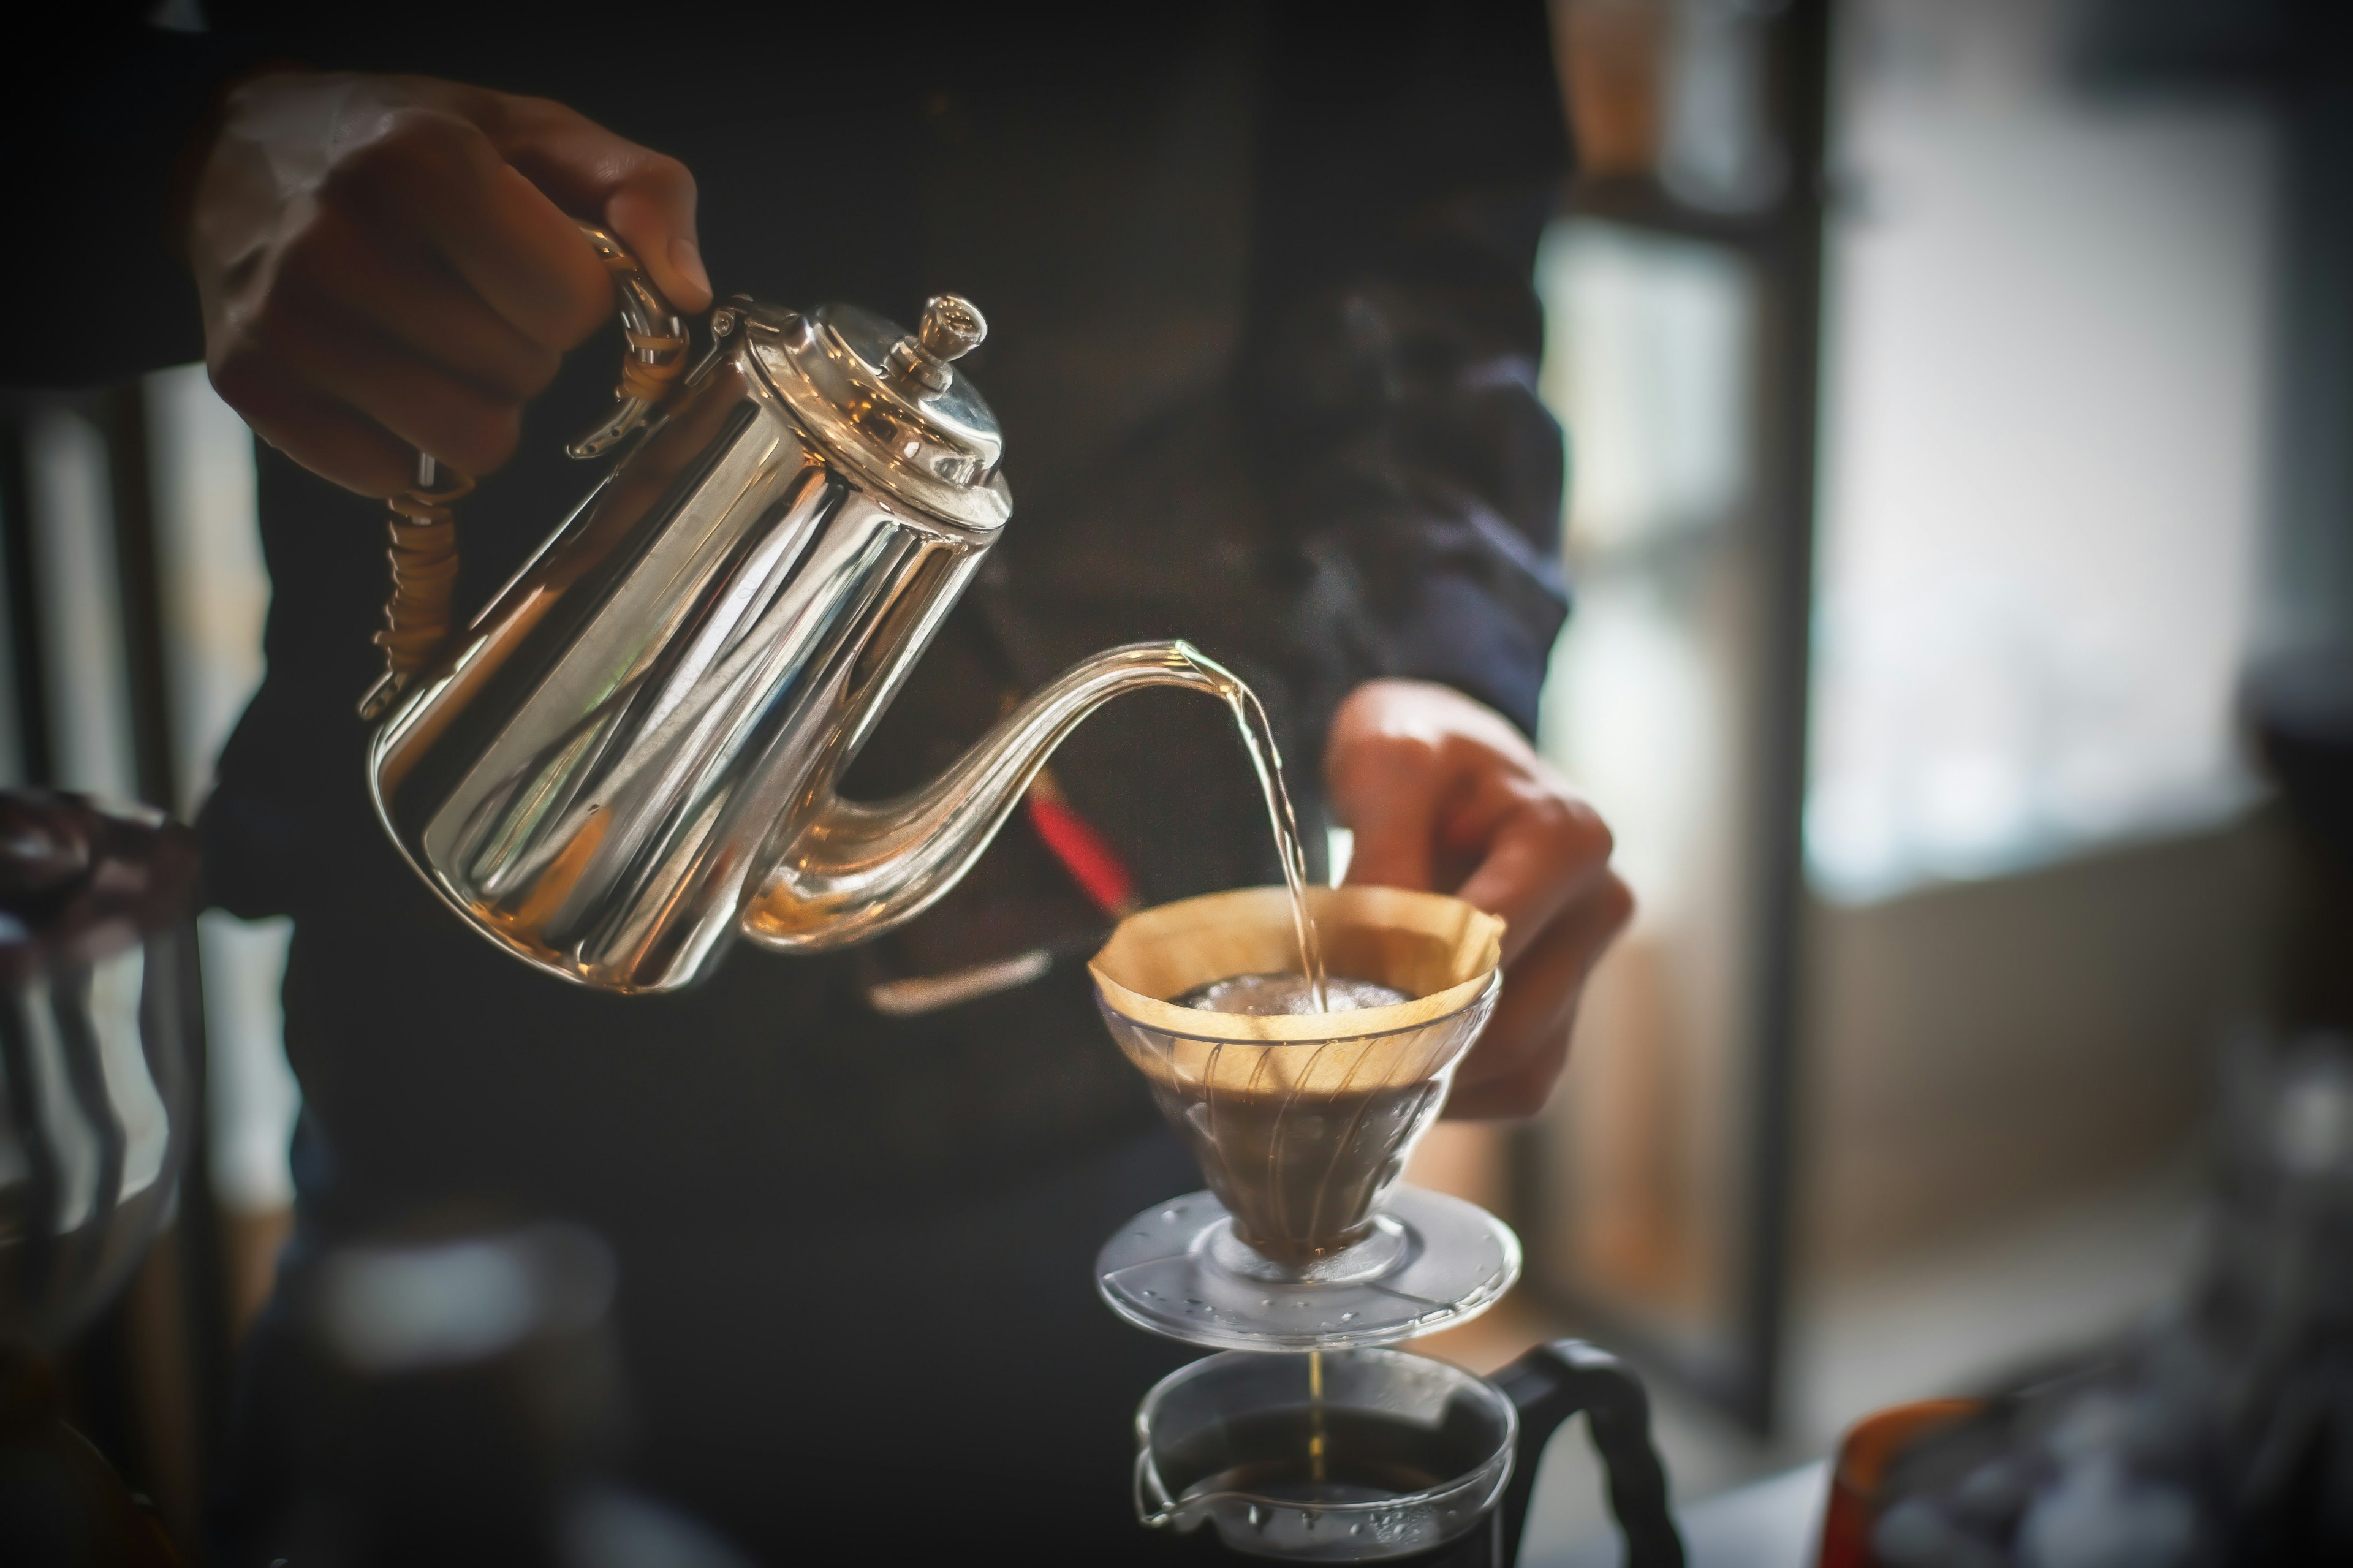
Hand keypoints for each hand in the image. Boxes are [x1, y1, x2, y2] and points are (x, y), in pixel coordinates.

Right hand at [184, 71, 712, 497]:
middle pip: (521, 374)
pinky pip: (386, 476)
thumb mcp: (541, 136)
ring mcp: (284, 317)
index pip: (571, 301)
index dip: (576, 297)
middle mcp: (337, 236)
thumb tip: (685, 294)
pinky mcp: (249, 383)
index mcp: (422, 160)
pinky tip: (379, 375)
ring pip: (463, 441)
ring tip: (435, 341)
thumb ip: (645, 195)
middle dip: (523, 349)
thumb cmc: (414, 148)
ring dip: (475, 407)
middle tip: (472, 298)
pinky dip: (403, 445)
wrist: (244, 156)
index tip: (538, 264)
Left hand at [1325, 679, 1631, 1118]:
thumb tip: (1371, 958)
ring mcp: (1587, 964)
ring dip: (1434, 1075)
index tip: (1328, 1000)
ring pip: (1520, 1065)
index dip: (1407, 982)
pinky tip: (1397, 1058)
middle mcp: (1597, 906)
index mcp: (1568, 839)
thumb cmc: (1418, 749)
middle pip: (1511, 1021)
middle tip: (1324, 1046)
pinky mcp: (1566, 1009)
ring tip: (1353, 1054)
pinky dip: (1457, 1088)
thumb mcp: (1388, 761)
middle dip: (1416, 1040)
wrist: (1445, 760)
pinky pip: (1519, 1084)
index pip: (1490, 944)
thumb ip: (1384, 850)